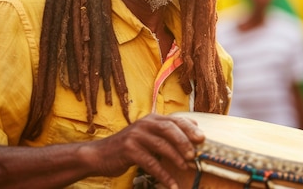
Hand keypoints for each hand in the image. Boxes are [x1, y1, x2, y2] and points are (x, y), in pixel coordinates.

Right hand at [84, 113, 204, 188]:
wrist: (100, 155)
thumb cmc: (129, 146)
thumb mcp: (148, 135)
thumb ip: (166, 132)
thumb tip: (194, 127)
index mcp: (151, 119)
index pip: (174, 120)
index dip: (189, 127)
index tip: (202, 138)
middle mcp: (144, 124)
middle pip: (168, 129)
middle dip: (184, 141)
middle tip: (194, 153)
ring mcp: (135, 136)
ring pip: (160, 145)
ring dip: (175, 158)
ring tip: (186, 167)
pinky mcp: (129, 150)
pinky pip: (151, 163)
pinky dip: (163, 175)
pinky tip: (171, 184)